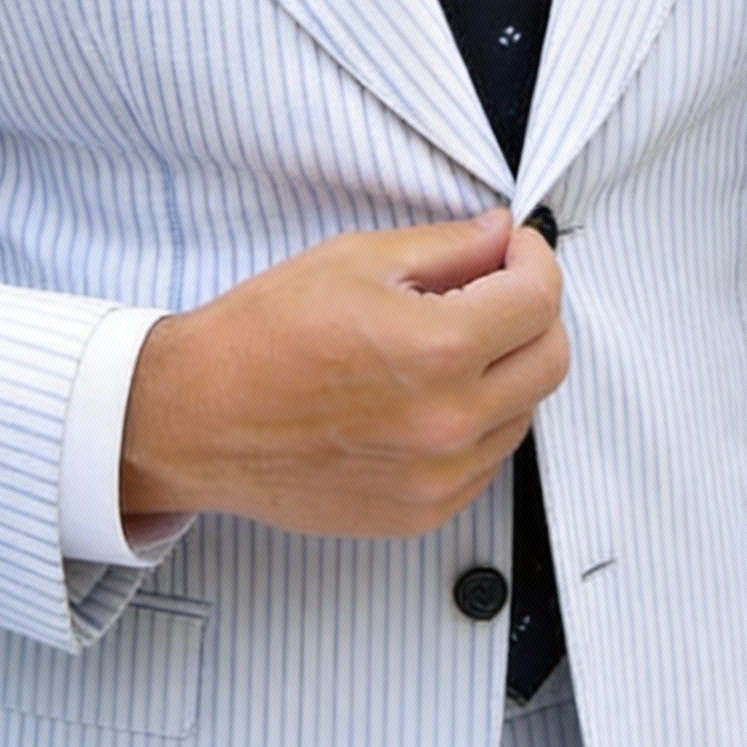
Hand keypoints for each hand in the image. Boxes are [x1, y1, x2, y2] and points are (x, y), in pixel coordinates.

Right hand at [119, 210, 567, 539]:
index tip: (513, 247)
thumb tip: (499, 235)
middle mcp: (448, 421)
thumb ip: (445, 247)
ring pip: (524, 413)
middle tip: (495, 288)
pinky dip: (477, 422)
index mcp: (436, 349)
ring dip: (506, 370)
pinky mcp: (422, 511)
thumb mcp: (353, 261)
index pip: (540, 298)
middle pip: (551, 360)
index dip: (533, 257)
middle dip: (535, 312)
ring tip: (446, 345)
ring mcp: (439, 477)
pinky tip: (426, 395)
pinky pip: (487, 460)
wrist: (194, 420)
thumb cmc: (259, 336)